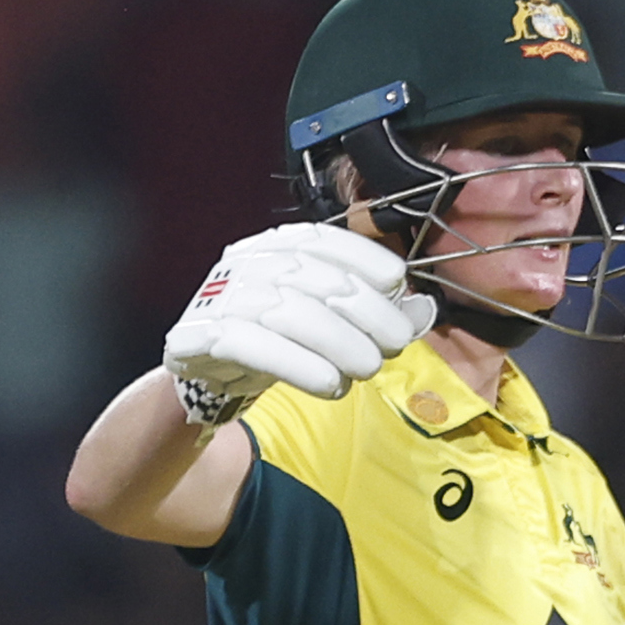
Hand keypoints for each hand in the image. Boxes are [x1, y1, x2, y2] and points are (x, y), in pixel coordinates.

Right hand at [163, 223, 436, 426]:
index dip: (363, 257)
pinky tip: (331, 384)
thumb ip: (373, 311)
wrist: (210, 373)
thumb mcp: (327, 320)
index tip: (398, 281)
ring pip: (287, 311)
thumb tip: (424, 310)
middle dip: (364, 310)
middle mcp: (245, 263)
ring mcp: (219, 298)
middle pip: (313, 277)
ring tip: (369, 368)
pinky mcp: (200, 337)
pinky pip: (251, 346)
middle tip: (396, 343)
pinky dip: (298, 365)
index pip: (321, 239)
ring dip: (339, 341)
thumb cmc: (278, 339)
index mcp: (274, 246)